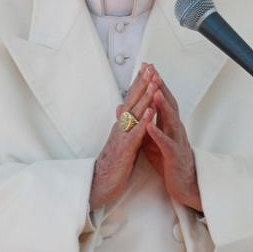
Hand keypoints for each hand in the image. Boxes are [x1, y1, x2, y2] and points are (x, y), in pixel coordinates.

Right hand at [90, 64, 156, 208]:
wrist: (99, 184)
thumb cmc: (112, 163)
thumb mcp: (119, 140)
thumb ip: (123, 124)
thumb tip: (123, 108)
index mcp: (121, 125)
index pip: (131, 100)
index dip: (139, 84)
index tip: (147, 69)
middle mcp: (121, 127)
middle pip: (132, 101)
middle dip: (142, 84)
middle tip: (150, 68)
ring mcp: (122, 137)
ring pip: (134, 113)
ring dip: (144, 97)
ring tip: (153, 83)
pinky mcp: (124, 150)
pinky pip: (135, 134)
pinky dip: (143, 122)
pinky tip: (150, 112)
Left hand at [142, 70, 202, 211]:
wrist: (183, 183)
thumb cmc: (168, 160)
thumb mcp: (151, 138)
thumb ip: (142, 122)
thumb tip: (125, 108)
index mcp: (168, 123)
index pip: (161, 98)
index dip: (154, 82)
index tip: (147, 67)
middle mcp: (174, 128)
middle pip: (168, 102)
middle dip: (160, 86)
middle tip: (153, 71)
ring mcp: (175, 140)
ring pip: (170, 119)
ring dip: (162, 105)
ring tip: (155, 92)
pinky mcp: (173, 155)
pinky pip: (166, 143)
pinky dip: (158, 134)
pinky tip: (151, 126)